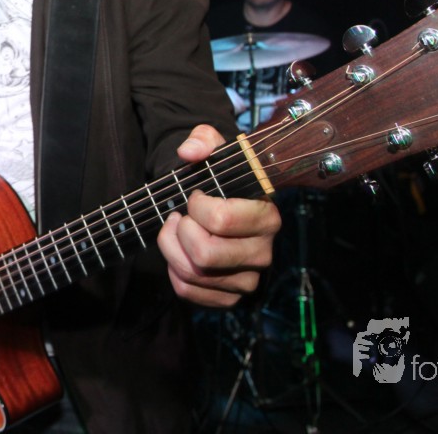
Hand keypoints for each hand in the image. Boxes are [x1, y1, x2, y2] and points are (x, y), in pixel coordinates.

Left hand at [157, 125, 280, 306]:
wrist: (219, 207)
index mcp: (266, 217)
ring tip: (175, 230)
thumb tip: (190, 152)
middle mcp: (263, 252)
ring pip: (194, 274)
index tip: (196, 196)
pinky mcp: (230, 297)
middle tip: (181, 217)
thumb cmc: (218, 180)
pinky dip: (174, 272)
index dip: (196, 206)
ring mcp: (248, 279)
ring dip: (172, 249)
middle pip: (206, 254)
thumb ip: (203, 140)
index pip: (221, 220)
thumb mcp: (214, 150)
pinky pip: (190, 292)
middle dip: (181, 231)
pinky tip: (179, 252)